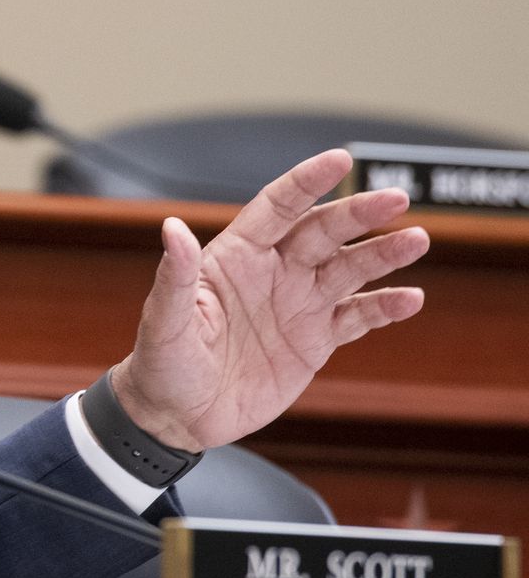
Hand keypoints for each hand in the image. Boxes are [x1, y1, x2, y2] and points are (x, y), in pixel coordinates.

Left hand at [111, 149, 428, 451]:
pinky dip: (384, 308)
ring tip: (416, 240)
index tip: (340, 160)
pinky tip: (410, 298)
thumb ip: (175, 276)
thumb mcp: (165, 321)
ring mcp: (297, 305)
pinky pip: (356, 318)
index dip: (307, 182)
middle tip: (395, 197)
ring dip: (382, 254)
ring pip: (348, 269)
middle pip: (322, 232)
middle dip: (358, 213)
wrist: (179, 417)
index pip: (277, 207)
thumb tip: (172, 228)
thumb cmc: (162, 364)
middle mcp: (272, 272)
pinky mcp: (315, 341)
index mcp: (235, 257)